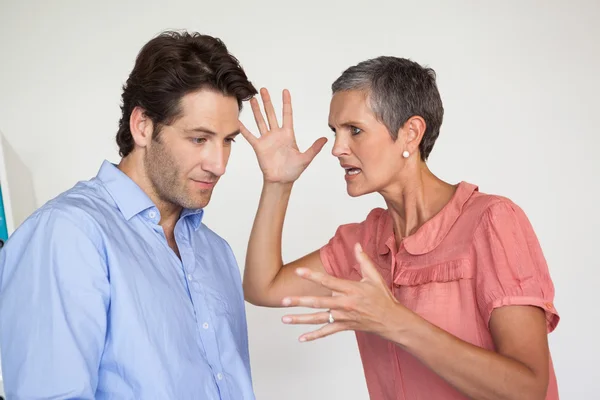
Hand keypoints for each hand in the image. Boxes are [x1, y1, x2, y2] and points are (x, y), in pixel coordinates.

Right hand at [240, 88, 327, 183]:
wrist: (281, 181)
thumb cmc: (293, 171)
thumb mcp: (306, 158)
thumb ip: (314, 148)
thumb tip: (325, 138)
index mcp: (288, 134)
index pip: (287, 114)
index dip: (286, 103)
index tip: (285, 91)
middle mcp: (277, 134)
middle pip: (271, 114)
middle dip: (267, 101)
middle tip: (263, 89)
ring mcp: (267, 139)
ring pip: (260, 121)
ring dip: (256, 110)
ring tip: (252, 98)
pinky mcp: (259, 146)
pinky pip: (250, 135)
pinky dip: (244, 128)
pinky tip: (238, 120)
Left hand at [280, 243, 417, 342]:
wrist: (391, 321)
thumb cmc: (383, 298)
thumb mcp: (374, 277)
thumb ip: (363, 260)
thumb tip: (357, 245)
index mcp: (351, 290)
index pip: (328, 281)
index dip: (312, 276)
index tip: (298, 272)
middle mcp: (345, 304)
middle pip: (318, 302)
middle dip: (300, 301)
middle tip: (283, 300)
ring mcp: (343, 317)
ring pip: (318, 318)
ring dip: (300, 319)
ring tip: (284, 319)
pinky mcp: (344, 326)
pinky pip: (327, 332)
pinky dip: (314, 336)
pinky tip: (301, 338)